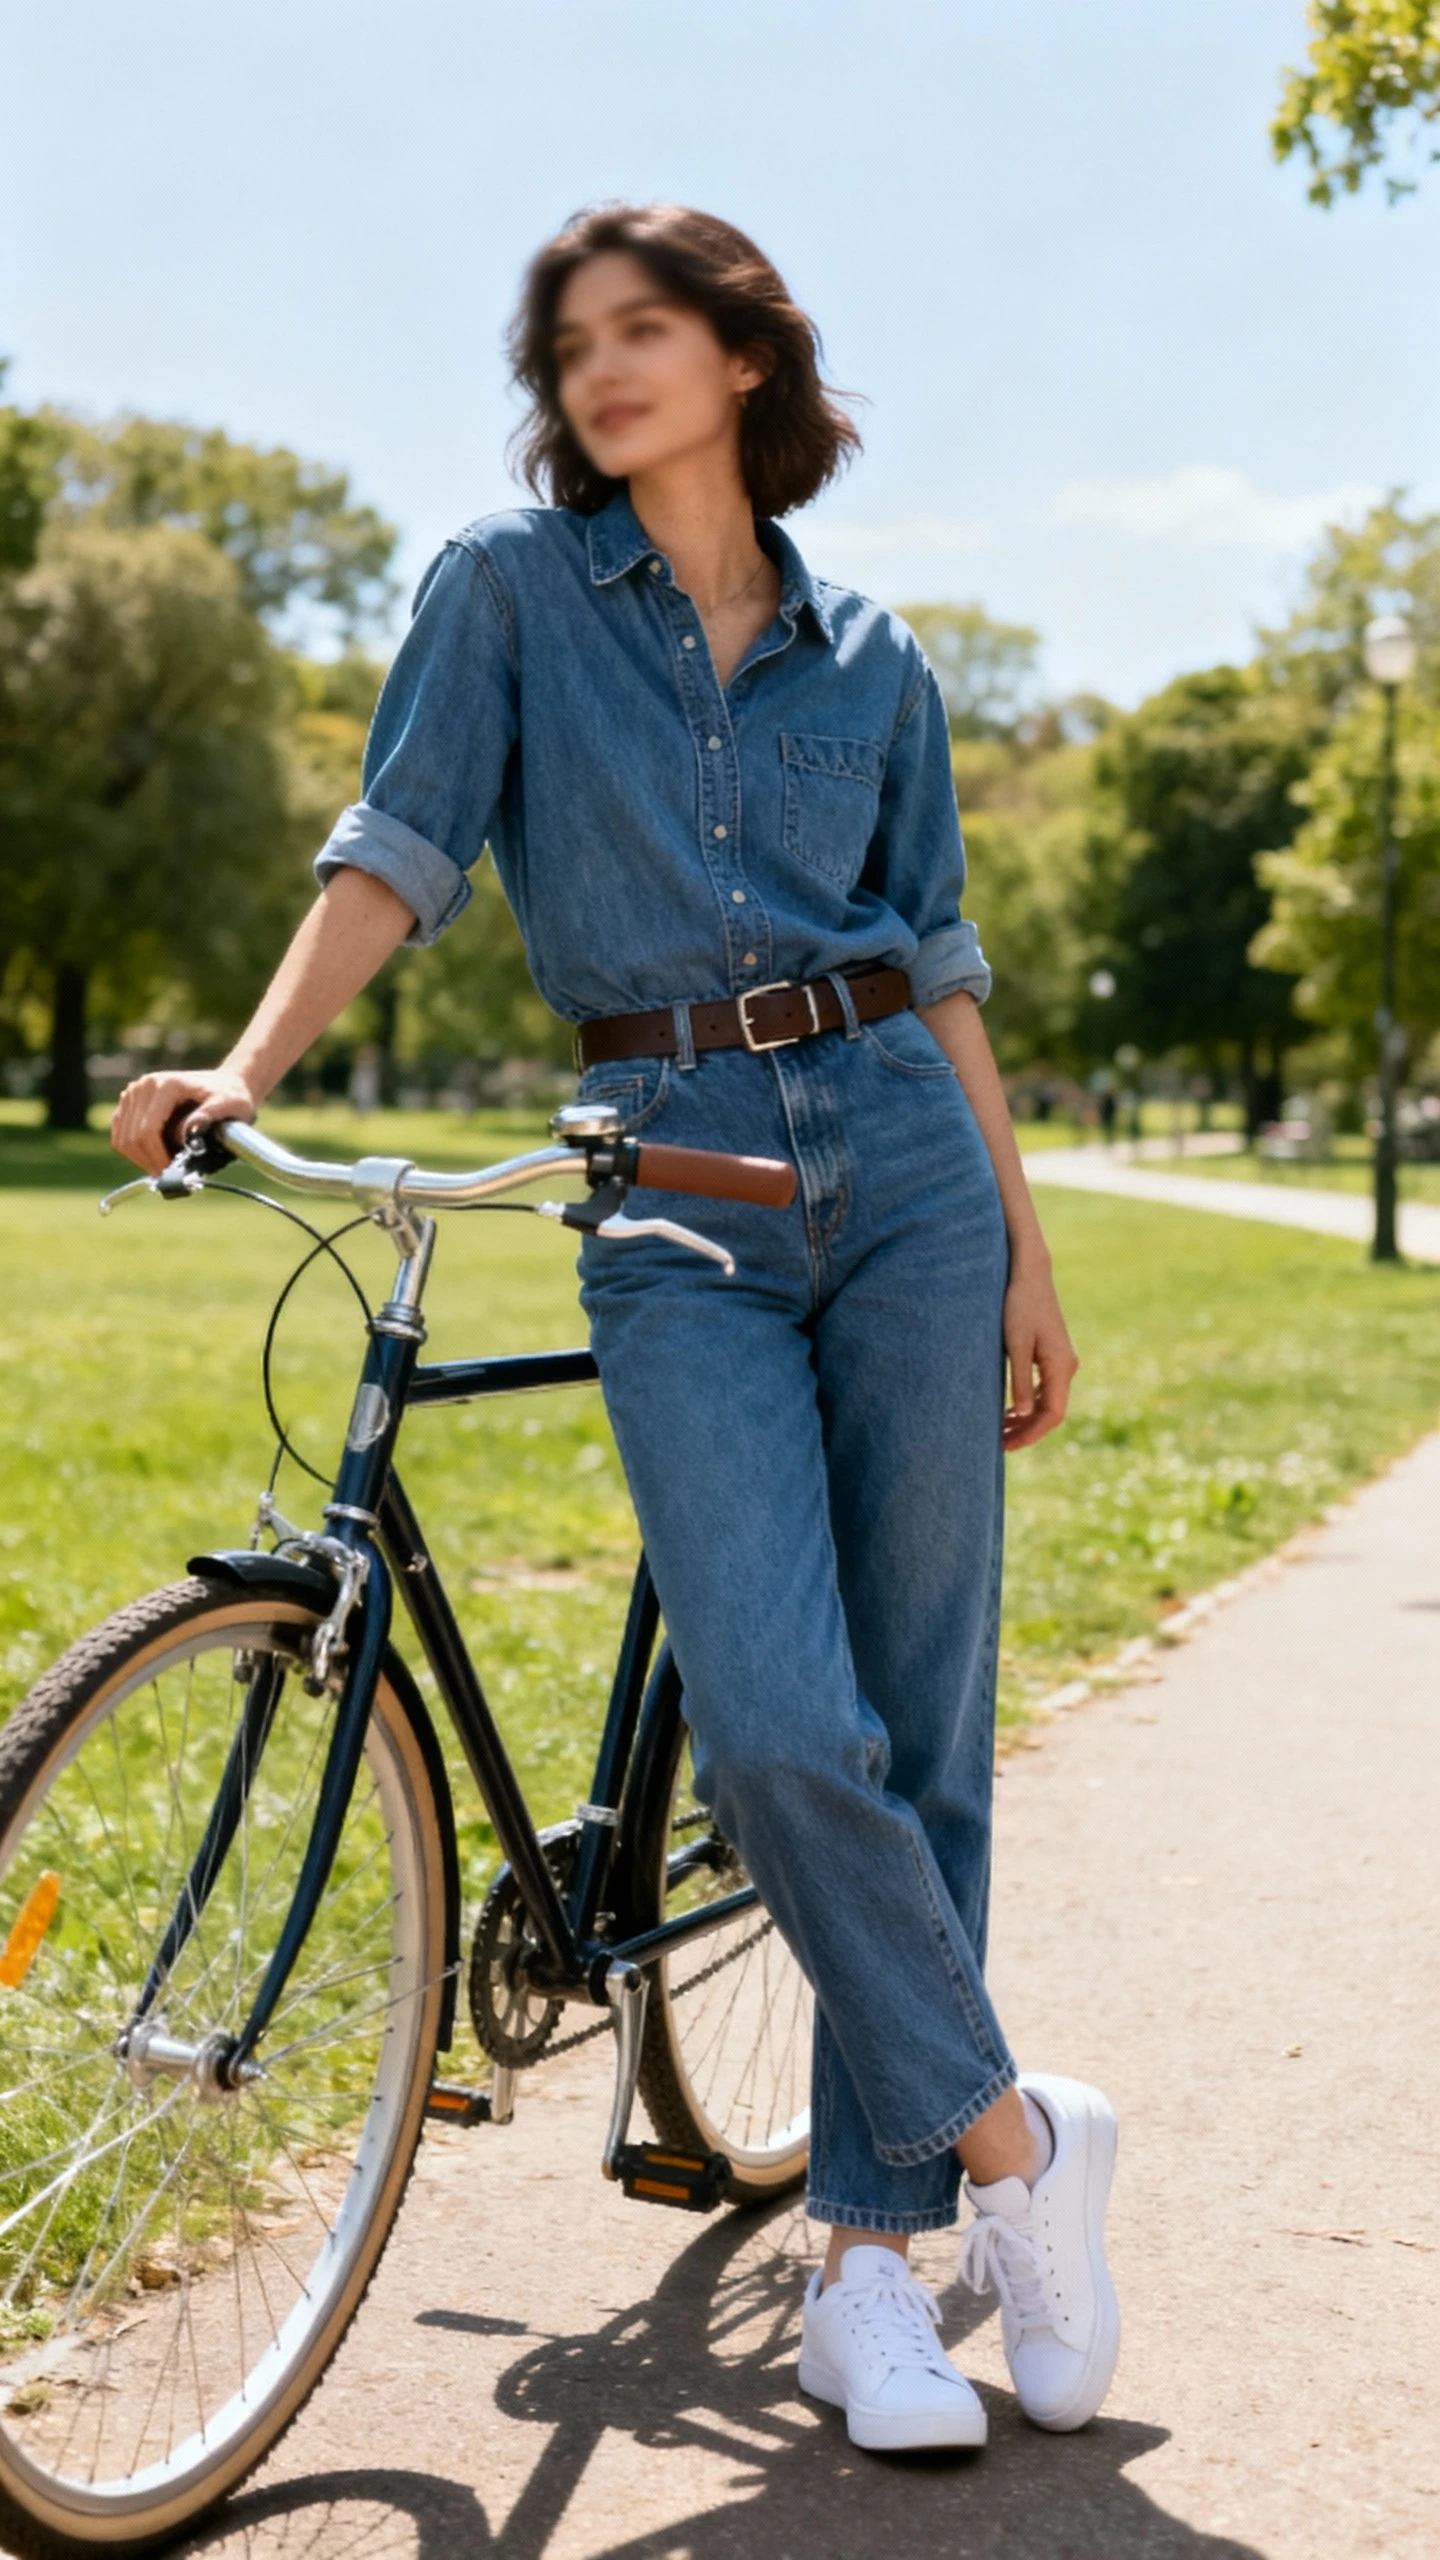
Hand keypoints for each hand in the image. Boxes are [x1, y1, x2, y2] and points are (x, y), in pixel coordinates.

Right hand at [110, 1068, 257, 1176]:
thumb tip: (187, 1133)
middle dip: (148, 1161)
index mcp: (165, 1085)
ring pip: (122, 1139)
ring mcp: (133, 1093)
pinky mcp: (129, 1103)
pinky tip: (155, 1157)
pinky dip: (134, 1152)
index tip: (170, 1173)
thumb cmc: (231, 1096)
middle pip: (131, 1137)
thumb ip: (210, 1116)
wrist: (224, 1083)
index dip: (156, 1157)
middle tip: (167, 1176)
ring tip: (163, 1168)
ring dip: (140, 1159)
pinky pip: (120, 1135)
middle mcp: (144, 1086)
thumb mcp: (231, 1105)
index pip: (147, 1130)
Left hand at [1002, 1257, 1078, 1450]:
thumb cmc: (1019, 1306)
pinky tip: (1010, 1411)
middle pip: (1052, 1412)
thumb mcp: (1015, 1345)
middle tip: (999, 1444)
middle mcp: (1067, 1367)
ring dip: (1028, 1420)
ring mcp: (1063, 1361)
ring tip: (1001, 1432)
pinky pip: (1046, 1389)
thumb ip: (1021, 1381)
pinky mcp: (1054, 1355)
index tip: (1007, 1446)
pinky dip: (1030, 1404)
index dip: (1031, 1435)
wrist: (1030, 1274)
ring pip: (1049, 1402)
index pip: (1052, 1414)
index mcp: (1061, 1366)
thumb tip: (1023, 1415)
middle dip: (1027, 1431)